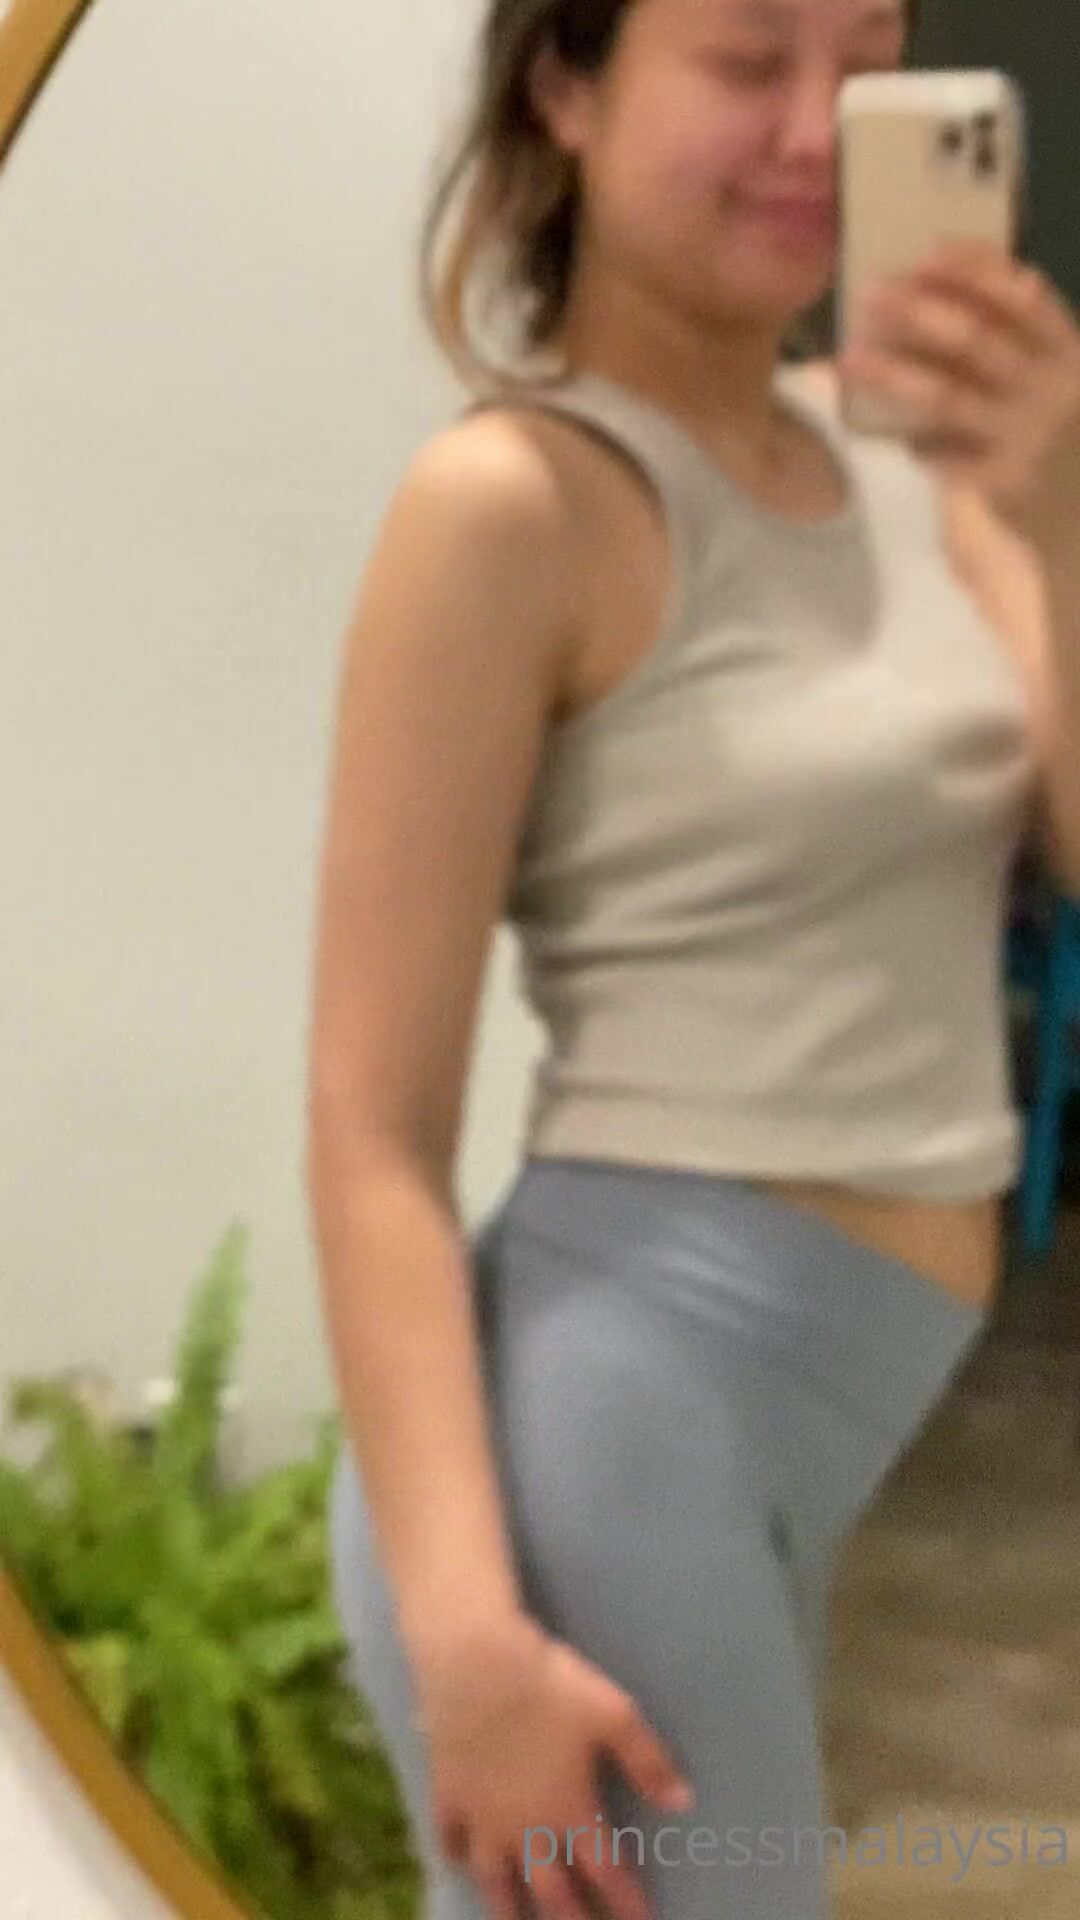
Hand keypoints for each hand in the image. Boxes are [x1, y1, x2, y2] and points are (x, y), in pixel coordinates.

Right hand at [408, 1611, 694, 1919]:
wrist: (476, 1664)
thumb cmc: (550, 1685)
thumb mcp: (613, 1714)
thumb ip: (647, 1761)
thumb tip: (682, 1803)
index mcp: (569, 1809)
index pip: (605, 1872)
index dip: (625, 1903)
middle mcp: (526, 1826)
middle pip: (550, 1891)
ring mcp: (482, 1815)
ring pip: (494, 1878)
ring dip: (507, 1907)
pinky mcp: (448, 1792)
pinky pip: (450, 1836)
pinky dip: (455, 1854)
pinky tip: (458, 1860)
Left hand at [837, 238, 1079, 545]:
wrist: (1078, 502)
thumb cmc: (1050, 424)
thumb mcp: (1050, 371)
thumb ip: (1013, 332)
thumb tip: (936, 277)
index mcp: (1066, 350)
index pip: (1023, 299)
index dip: (976, 271)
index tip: (926, 251)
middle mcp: (1050, 388)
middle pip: (976, 340)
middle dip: (918, 313)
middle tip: (869, 295)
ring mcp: (1025, 436)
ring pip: (947, 397)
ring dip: (893, 374)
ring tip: (848, 358)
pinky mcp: (1001, 480)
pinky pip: (940, 454)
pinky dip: (913, 441)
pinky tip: (896, 436)